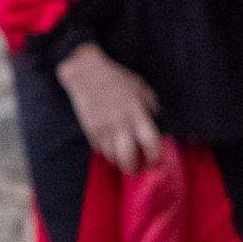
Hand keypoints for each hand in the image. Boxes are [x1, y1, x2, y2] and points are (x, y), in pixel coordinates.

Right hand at [55, 43, 160, 173]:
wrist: (86, 73)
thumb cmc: (118, 80)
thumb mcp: (141, 89)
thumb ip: (150, 108)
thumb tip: (154, 126)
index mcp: (136, 111)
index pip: (150, 142)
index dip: (155, 156)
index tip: (156, 159)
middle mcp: (119, 122)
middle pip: (128, 156)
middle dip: (135, 168)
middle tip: (140, 168)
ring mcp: (102, 126)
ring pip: (111, 156)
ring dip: (120, 162)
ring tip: (126, 159)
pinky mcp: (89, 128)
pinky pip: (100, 149)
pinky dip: (108, 152)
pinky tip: (113, 147)